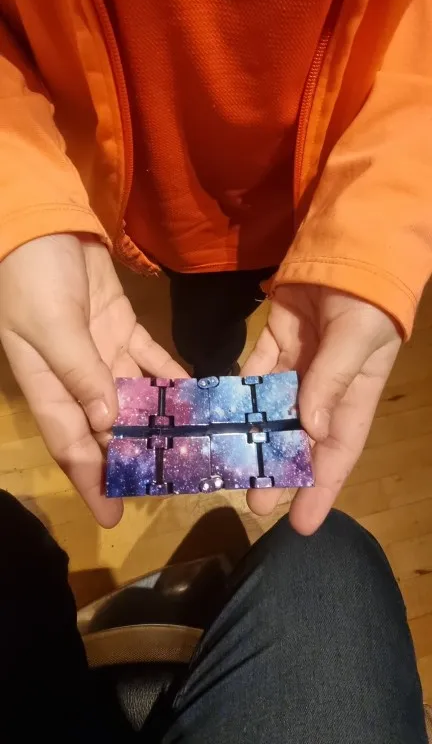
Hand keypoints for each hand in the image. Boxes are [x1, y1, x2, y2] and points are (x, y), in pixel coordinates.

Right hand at [0, 235, 186, 525]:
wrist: (45, 225)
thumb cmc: (34, 279)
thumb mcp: (50, 327)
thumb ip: (81, 373)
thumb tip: (109, 422)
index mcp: (48, 386)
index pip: (71, 444)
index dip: (92, 481)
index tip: (114, 515)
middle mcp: (76, 378)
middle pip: (108, 428)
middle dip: (137, 456)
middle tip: (174, 483)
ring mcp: (102, 353)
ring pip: (136, 397)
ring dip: (162, 420)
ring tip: (196, 445)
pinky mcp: (123, 328)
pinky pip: (151, 360)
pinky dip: (171, 377)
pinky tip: (197, 396)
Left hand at [242, 284, 400, 533]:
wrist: (346, 246)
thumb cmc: (363, 298)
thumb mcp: (356, 339)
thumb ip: (331, 381)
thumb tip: (310, 430)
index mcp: (354, 393)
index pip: (338, 451)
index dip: (321, 488)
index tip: (300, 524)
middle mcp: (324, 387)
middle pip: (300, 438)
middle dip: (279, 471)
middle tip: (253, 502)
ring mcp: (298, 364)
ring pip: (271, 410)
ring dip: (252, 437)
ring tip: (228, 465)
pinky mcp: (274, 341)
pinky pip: (252, 373)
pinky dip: (237, 393)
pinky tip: (217, 414)